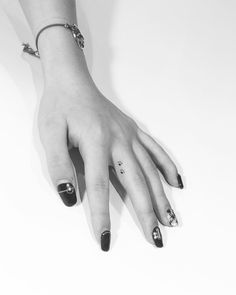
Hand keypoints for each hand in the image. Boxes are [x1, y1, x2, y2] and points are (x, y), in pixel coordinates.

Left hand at [38, 69, 183, 250]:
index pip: (98, 187)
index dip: (101, 215)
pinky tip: (176, 182)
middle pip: (135, 182)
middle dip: (145, 212)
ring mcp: (129, 135)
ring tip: (170, 218)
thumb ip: (59, 165)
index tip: (105, 239)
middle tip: (155, 237)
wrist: (72, 82)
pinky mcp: (134, 131)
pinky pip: (156, 150)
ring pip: (150, 170)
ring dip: (161, 196)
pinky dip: (167, 167)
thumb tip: (69, 196)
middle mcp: (118, 140)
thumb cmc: (60, 106)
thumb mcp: (50, 134)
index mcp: (96, 142)